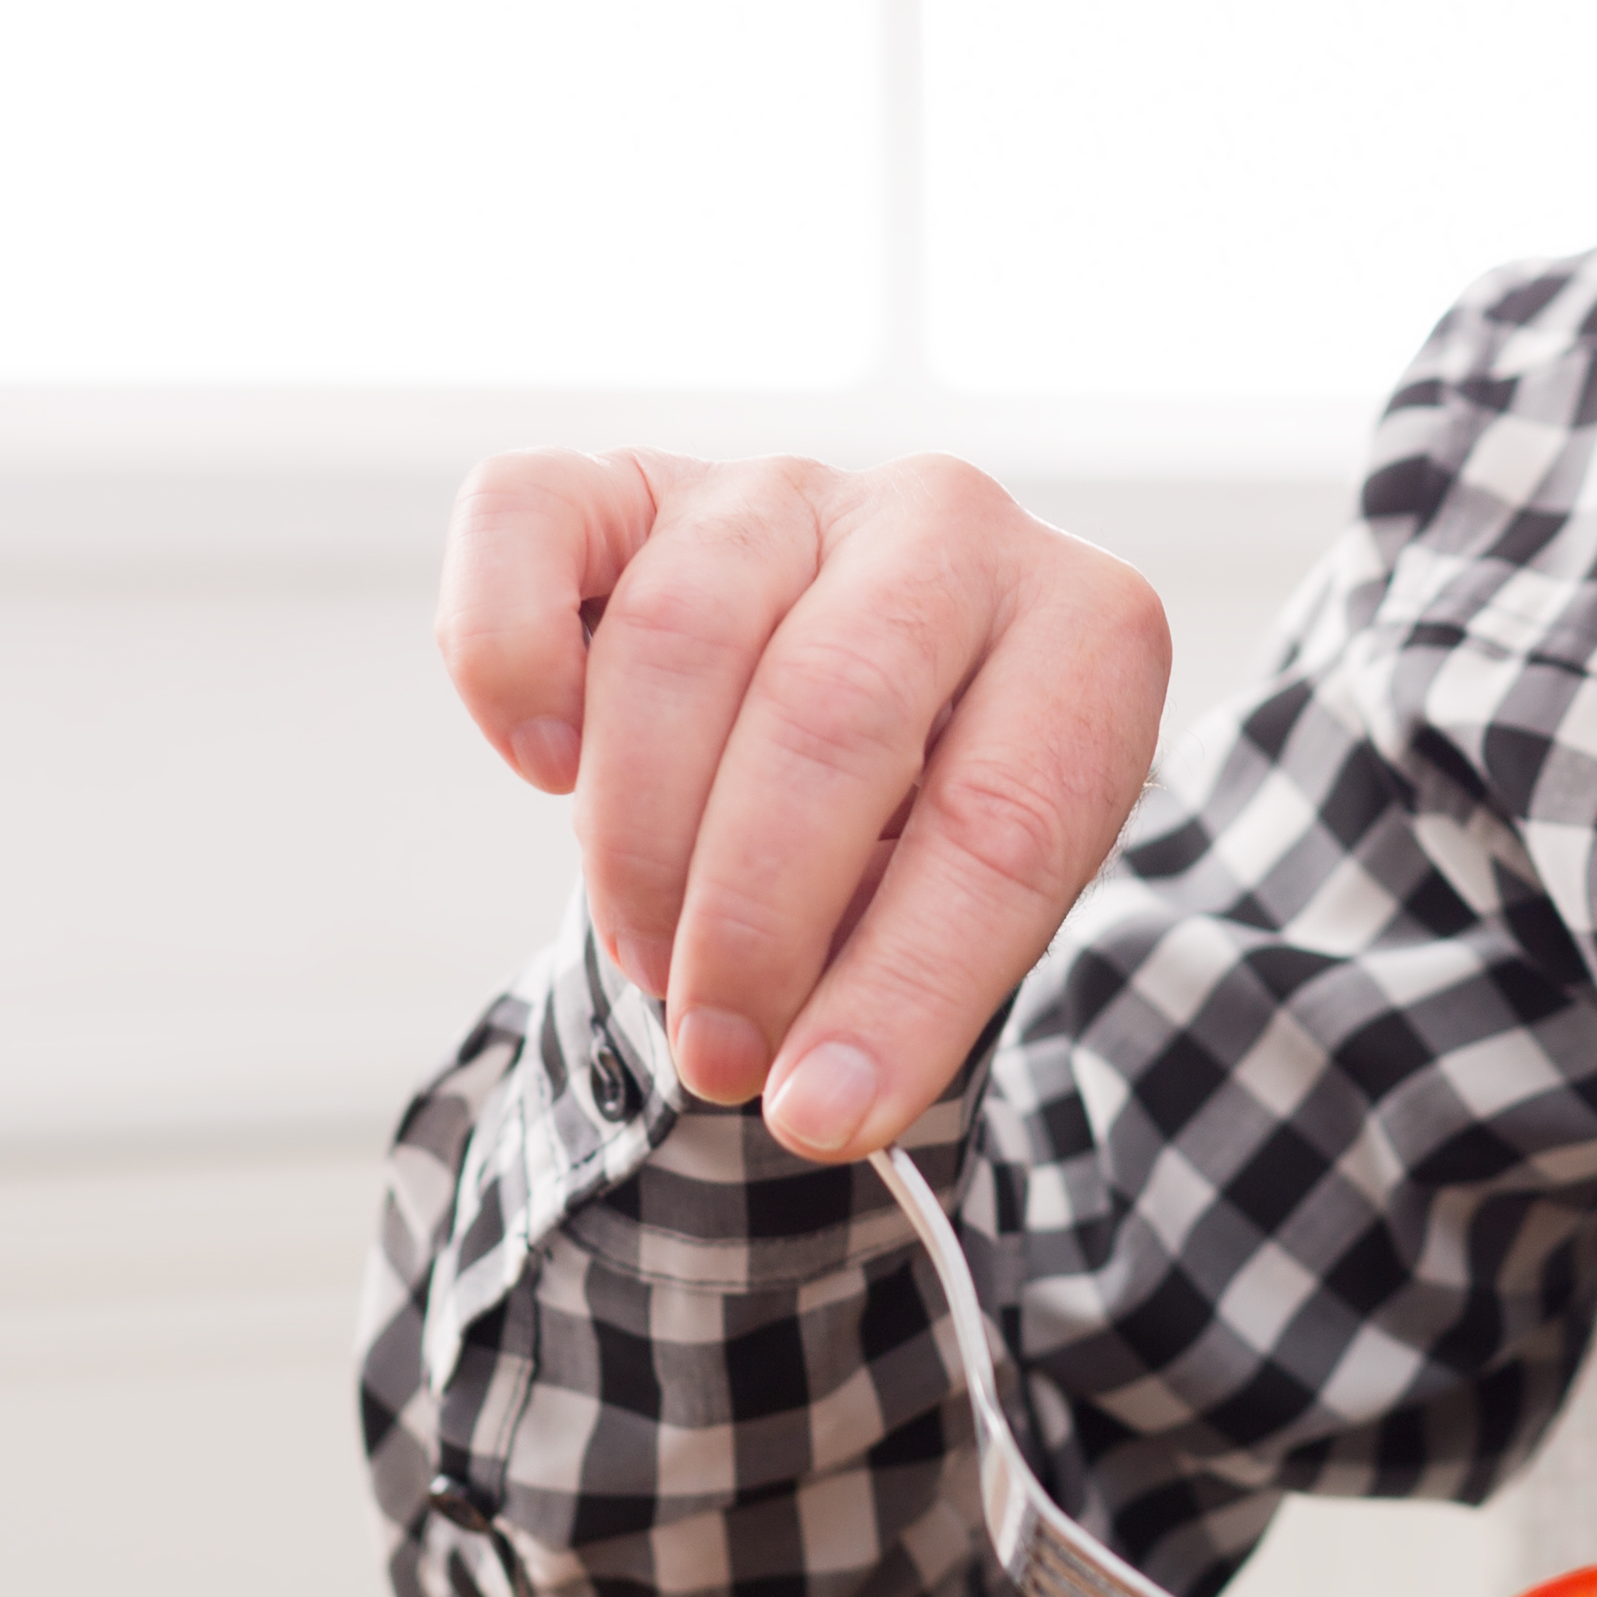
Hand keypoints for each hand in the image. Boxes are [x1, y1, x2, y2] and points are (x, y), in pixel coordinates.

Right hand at [434, 450, 1171, 1146]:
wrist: (876, 704)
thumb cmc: (933, 820)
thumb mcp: (977, 907)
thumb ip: (911, 992)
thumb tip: (813, 1107)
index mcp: (1086, 627)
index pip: (999, 819)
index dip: (901, 987)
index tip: (823, 1115)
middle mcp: (948, 520)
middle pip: (829, 713)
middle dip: (754, 921)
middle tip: (719, 1051)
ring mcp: (782, 489)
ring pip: (677, 638)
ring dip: (642, 837)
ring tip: (656, 956)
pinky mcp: (632, 481)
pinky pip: (527, 523)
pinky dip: (509, 660)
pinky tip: (546, 767)